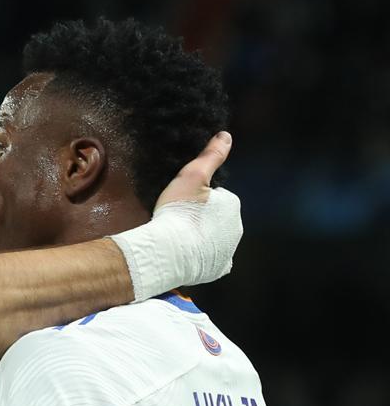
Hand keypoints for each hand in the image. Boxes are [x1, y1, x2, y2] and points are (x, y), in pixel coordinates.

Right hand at [111, 132, 242, 298]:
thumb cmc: (178, 212)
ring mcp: (228, 250)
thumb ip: (210, 155)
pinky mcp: (219, 269)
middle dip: (201, 219)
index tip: (181, 204)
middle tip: (178, 220)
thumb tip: (226, 136)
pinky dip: (202, 257)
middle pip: (216, 219)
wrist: (169, 251)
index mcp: (232, 204)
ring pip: (214, 239)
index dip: (196, 200)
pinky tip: (188, 254)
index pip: (215, 198)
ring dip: (201, 238)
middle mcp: (236, 228)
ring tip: (179, 237)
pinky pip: (212, 260)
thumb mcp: (192, 175)